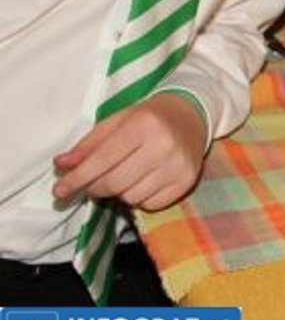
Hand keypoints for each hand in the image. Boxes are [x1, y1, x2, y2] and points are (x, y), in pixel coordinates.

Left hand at [52, 93, 208, 211]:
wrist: (191, 115)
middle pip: (114, 183)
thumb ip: (88, 145)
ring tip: (123, 177)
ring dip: (119, 192)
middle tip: (92, 183)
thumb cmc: (147, 118)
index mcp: (143, 125)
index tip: (59, 191)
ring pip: (131, 197)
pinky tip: (142, 181)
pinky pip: (151, 204)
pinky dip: (140, 197)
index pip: (101, 160)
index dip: (76, 179)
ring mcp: (178, 165)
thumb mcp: (116, 122)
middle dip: (95, 187)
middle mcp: (163, 145)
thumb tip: (62, 166)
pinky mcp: (187, 180)